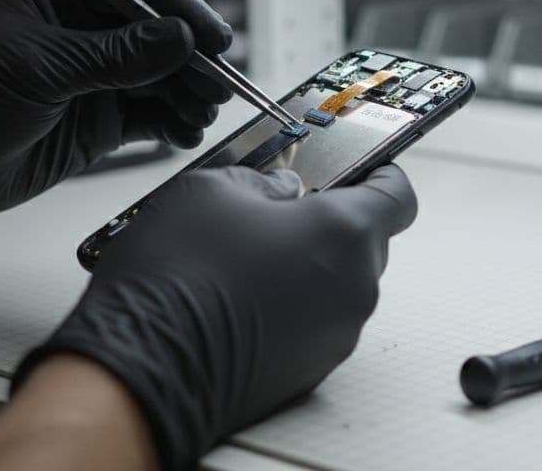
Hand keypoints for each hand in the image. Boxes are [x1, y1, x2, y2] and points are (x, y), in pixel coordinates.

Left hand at [0, 0, 231, 251]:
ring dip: (187, 93)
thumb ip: (117, 56)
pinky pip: (148, 116)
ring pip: (158, 78)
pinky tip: (187, 132)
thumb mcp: (44, 68)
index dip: (179, 9)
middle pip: (156, 35)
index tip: (213, 37)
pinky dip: (172, 123)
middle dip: (191, 59)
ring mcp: (92, 77)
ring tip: (206, 112)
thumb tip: (182, 39)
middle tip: (220, 84)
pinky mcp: (96, 121)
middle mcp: (81, 30)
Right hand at [14, 164, 417, 470]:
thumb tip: (282, 192)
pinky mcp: (310, 371)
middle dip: (329, 224)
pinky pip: (316, 324)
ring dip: (307, 268)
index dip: (378, 175)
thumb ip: (264, 182)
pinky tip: (241, 301)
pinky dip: (292, 308)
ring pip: (338, 285)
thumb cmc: (177, 277)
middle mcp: (354, 288)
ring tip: (246, 261)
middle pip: (366, 243)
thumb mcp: (212, 189)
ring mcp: (336, 336)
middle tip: (277, 213)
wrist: (144, 367)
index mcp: (344, 233)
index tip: (354, 169)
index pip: (397, 196)